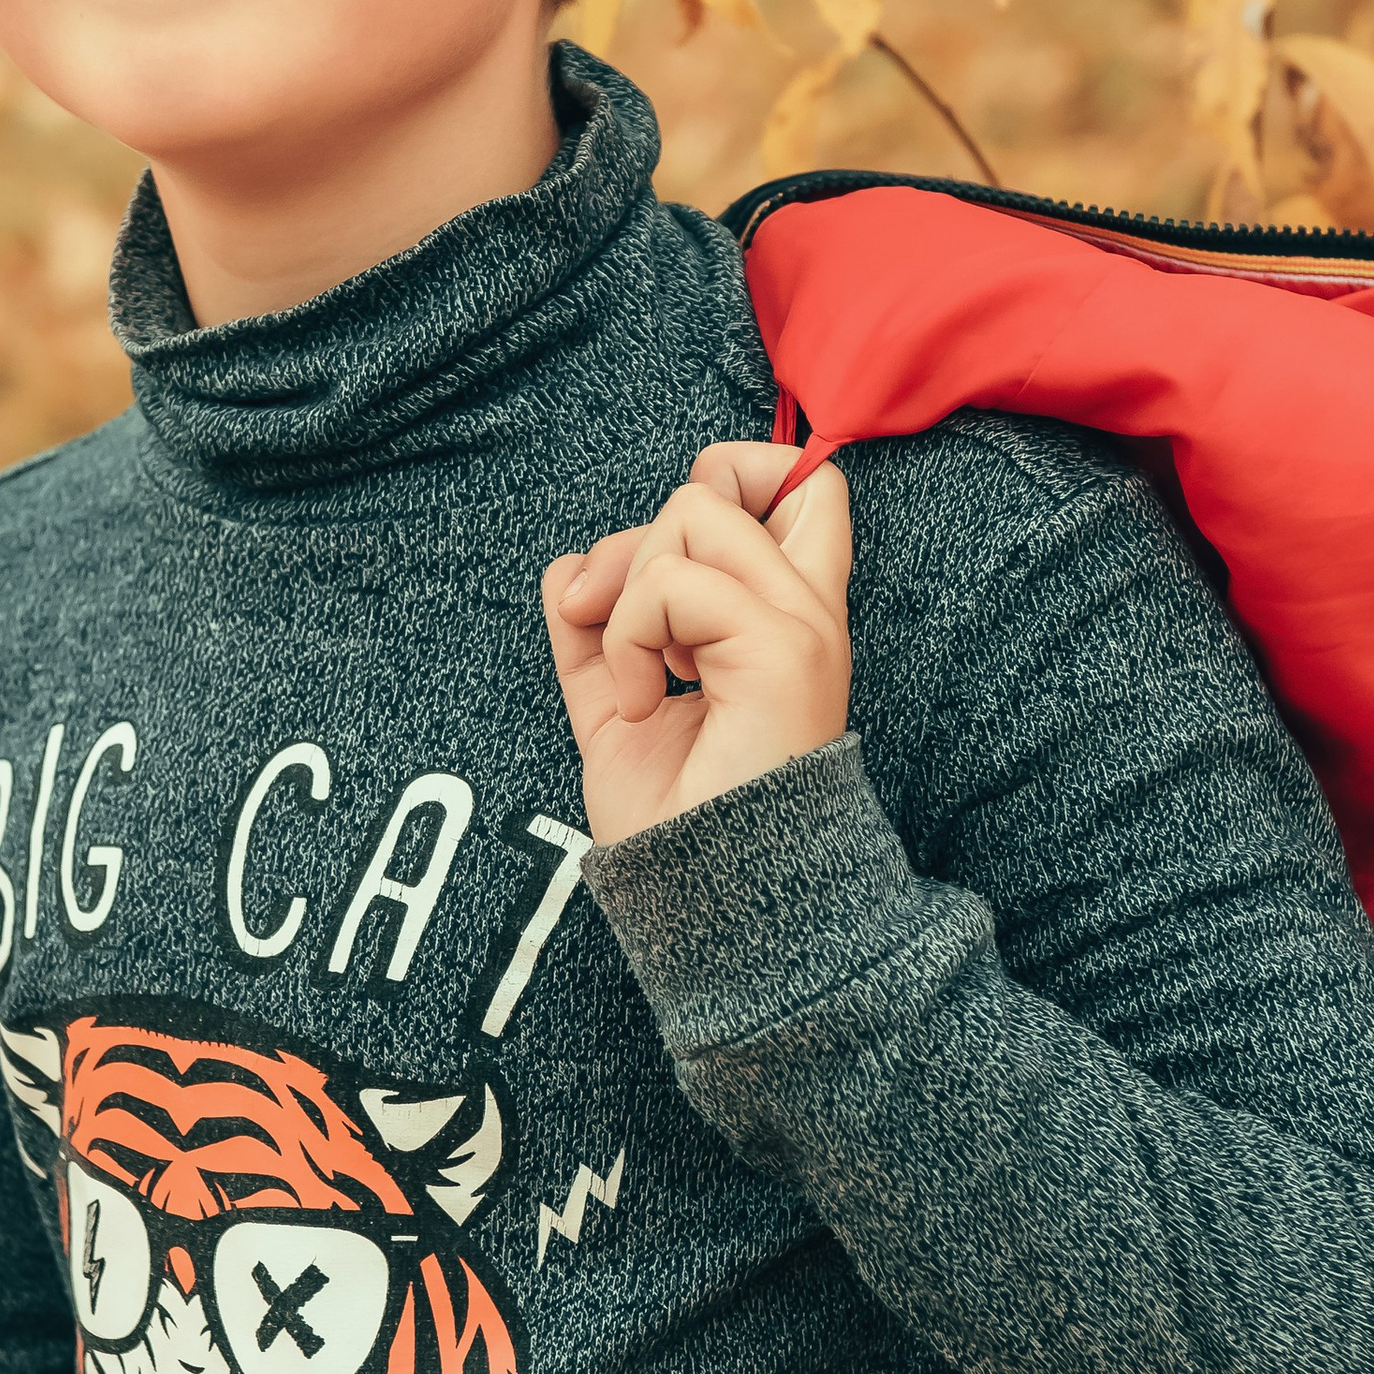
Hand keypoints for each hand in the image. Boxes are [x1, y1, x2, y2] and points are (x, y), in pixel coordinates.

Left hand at [542, 441, 853, 847]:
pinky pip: (674, 582)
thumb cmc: (678, 815)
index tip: (660, 560)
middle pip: (718, 478)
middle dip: (634, 543)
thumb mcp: (621, 698)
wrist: (706, 897)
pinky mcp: (784, 647)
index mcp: (783, 614)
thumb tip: (569, 568)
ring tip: (640, 682)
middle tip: (614, 631)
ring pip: (690, 513)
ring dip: (628, 597)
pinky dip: (629, 638)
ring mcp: (800, 623)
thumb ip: (600, 627)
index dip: (723, 476)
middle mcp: (804, 608)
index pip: (794, 481)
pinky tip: (643, 704)